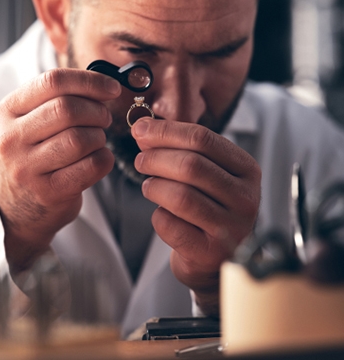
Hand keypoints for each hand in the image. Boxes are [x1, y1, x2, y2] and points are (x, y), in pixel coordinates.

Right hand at [0, 68, 120, 272]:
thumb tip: (106, 85)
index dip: (90, 81)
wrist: (18, 204)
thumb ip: (61, 98)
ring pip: (80, 139)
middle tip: (103, 119)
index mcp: (9, 110)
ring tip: (96, 140)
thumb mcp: (33, 120)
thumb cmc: (36, 152)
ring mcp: (27, 167)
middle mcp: (12, 137)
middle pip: (67, 109)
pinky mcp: (48, 192)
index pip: (52, 82)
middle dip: (97, 112)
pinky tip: (98, 158)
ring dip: (99, 137)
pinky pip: (91, 166)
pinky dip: (104, 158)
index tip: (112, 88)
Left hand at [131, 118, 260, 315]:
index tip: (140, 130)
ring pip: (180, 196)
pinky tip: (161, 213)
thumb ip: (180, 149)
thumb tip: (144, 130)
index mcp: (246, 169)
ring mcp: (231, 228)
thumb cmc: (207, 206)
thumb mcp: (205, 173)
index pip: (203, 139)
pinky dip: (158, 216)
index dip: (166, 131)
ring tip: (149, 186)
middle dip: (156, 158)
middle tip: (140, 160)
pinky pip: (171, 226)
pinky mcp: (210, 252)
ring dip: (154, 187)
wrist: (213, 256)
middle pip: (191, 165)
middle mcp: (245, 197)